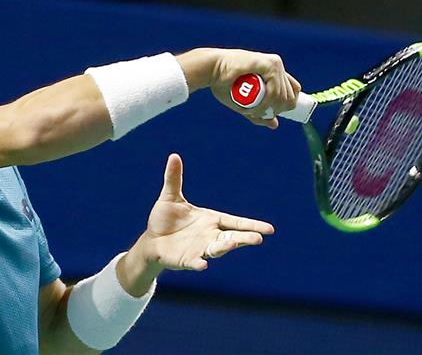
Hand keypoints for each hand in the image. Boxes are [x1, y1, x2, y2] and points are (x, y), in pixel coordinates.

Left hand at [119, 154, 274, 294]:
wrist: (152, 239)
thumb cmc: (165, 218)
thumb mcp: (170, 196)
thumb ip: (174, 178)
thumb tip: (174, 155)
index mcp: (210, 220)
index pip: (235, 223)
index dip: (251, 225)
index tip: (269, 229)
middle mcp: (209, 236)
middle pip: (231, 238)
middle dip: (244, 238)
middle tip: (259, 238)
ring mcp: (199, 249)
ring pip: (216, 250)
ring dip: (225, 248)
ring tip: (233, 244)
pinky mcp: (186, 260)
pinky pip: (194, 262)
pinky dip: (199, 263)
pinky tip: (203, 265)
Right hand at [209, 49, 301, 128]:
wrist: (210, 69)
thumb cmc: (223, 84)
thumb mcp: (244, 103)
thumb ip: (259, 113)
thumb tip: (275, 124)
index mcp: (275, 71)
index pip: (293, 91)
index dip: (286, 105)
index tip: (271, 112)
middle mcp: (277, 65)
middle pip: (290, 96)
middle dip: (276, 110)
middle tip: (258, 113)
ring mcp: (274, 64)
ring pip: (282, 95)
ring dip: (269, 109)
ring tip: (252, 111)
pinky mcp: (269, 64)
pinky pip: (274, 91)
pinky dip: (267, 103)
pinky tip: (256, 107)